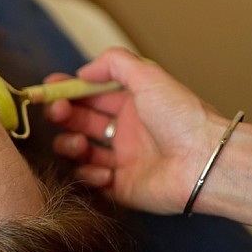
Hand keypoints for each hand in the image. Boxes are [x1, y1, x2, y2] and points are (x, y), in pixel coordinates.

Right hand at [43, 47, 228, 213]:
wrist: (204, 161)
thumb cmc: (182, 117)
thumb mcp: (148, 75)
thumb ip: (114, 63)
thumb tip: (82, 70)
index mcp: (131, 104)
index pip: (89, 95)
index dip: (66, 91)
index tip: (47, 89)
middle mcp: (124, 131)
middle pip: (78, 121)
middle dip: (62, 115)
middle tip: (57, 112)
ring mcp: (121, 160)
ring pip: (78, 151)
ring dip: (70, 144)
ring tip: (81, 144)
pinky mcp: (120, 188)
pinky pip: (90, 180)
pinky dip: (90, 174)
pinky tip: (106, 171)